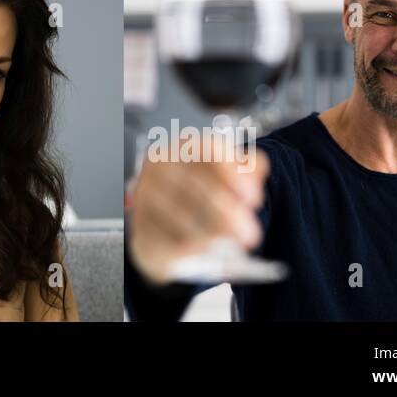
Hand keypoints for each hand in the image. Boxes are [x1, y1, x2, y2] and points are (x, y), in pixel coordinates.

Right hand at [126, 150, 269, 285]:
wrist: (163, 229)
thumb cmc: (196, 198)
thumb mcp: (224, 180)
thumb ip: (246, 169)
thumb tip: (256, 165)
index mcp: (182, 148)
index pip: (207, 148)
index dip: (234, 172)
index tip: (253, 198)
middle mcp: (158, 165)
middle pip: (194, 182)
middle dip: (228, 210)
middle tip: (251, 232)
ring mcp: (144, 195)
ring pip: (179, 211)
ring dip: (212, 231)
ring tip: (234, 244)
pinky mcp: (140, 227)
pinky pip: (166, 236)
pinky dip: (192, 245)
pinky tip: (209, 249)